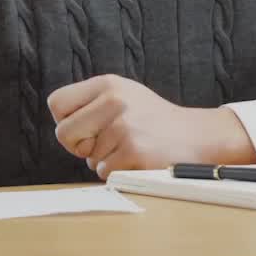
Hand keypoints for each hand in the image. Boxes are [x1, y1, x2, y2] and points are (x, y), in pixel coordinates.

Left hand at [48, 74, 255, 176]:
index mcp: (108, 84)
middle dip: (78, 147)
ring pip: (88, 158)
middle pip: (64, 134)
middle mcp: (114, 101)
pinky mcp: (133, 151)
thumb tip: (61, 128)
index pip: (57, 103)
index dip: (66, 121)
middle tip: (103, 145)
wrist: (198, 136)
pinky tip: (139, 159)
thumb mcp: (124, 96)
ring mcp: (124, 126)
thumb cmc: (154, 121)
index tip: (86, 129)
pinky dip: (118, 172)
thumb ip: (91, 104)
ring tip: (133, 147)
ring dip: (106, 160)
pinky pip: (104, 171)